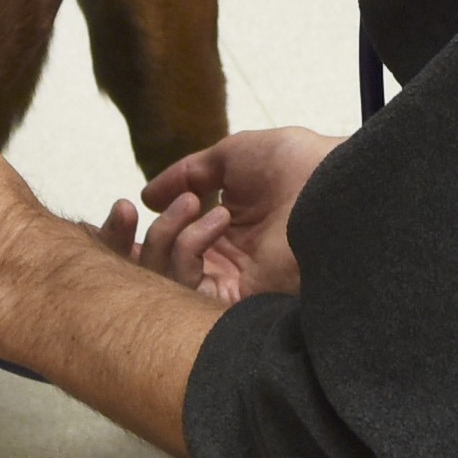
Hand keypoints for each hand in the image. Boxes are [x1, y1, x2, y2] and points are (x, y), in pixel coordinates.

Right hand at [98, 127, 340, 304]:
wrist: (333, 184)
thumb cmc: (297, 164)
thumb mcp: (232, 156)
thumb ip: (187, 174)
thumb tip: (147, 196)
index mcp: (224, 231)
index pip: (166, 243)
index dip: (138, 232)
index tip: (123, 211)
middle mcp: (224, 261)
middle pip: (154, 269)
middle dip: (130, 242)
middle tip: (123, 213)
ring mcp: (230, 282)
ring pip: (163, 280)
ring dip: (165, 235)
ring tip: (193, 203)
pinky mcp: (238, 300)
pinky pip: (188, 288)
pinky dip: (186, 251)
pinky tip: (214, 222)